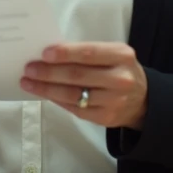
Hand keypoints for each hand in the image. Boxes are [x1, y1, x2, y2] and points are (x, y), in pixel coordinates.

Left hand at [20, 43, 147, 129]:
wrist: (143, 99)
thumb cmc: (119, 69)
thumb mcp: (112, 54)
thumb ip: (87, 53)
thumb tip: (50, 54)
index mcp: (121, 56)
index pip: (89, 53)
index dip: (65, 53)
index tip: (44, 53)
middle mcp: (120, 79)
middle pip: (78, 75)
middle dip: (49, 72)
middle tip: (29, 69)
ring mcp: (113, 101)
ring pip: (73, 95)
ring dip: (47, 88)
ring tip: (28, 82)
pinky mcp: (105, 118)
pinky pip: (75, 109)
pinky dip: (56, 100)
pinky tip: (44, 93)